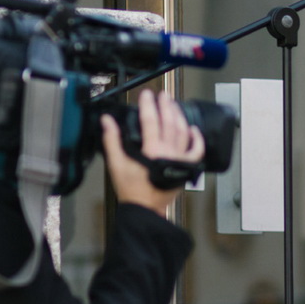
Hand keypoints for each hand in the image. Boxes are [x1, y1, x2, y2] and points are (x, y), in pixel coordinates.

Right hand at [101, 90, 204, 213]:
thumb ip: (112, 141)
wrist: (146, 209)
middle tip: (163, 95)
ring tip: (174, 105)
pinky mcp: (186, 167)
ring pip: (183, 132)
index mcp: (152, 150)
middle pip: (169, 122)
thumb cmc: (132, 190)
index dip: (148, 105)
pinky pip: (196, 150)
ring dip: (179, 116)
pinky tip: (193, 129)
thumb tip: (107, 121)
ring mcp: (180, 158)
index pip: (150, 120)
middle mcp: (169, 152)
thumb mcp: (117, 165)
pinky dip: (197, 139)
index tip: (146, 94)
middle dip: (166, 105)